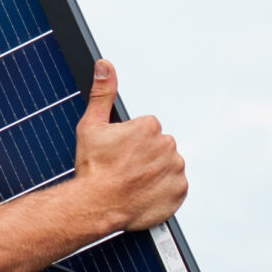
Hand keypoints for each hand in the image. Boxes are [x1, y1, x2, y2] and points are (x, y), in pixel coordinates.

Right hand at [72, 60, 185, 232]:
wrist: (95, 205)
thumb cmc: (92, 168)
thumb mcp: (91, 126)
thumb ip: (102, 93)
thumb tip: (105, 65)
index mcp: (149, 127)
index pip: (146, 131)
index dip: (129, 144)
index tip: (118, 155)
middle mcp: (167, 145)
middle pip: (158, 148)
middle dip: (144, 157)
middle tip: (123, 170)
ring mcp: (176, 169)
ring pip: (167, 166)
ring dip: (154, 173)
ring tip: (132, 184)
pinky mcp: (180, 190)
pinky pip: (175, 187)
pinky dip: (163, 191)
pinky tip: (144, 194)